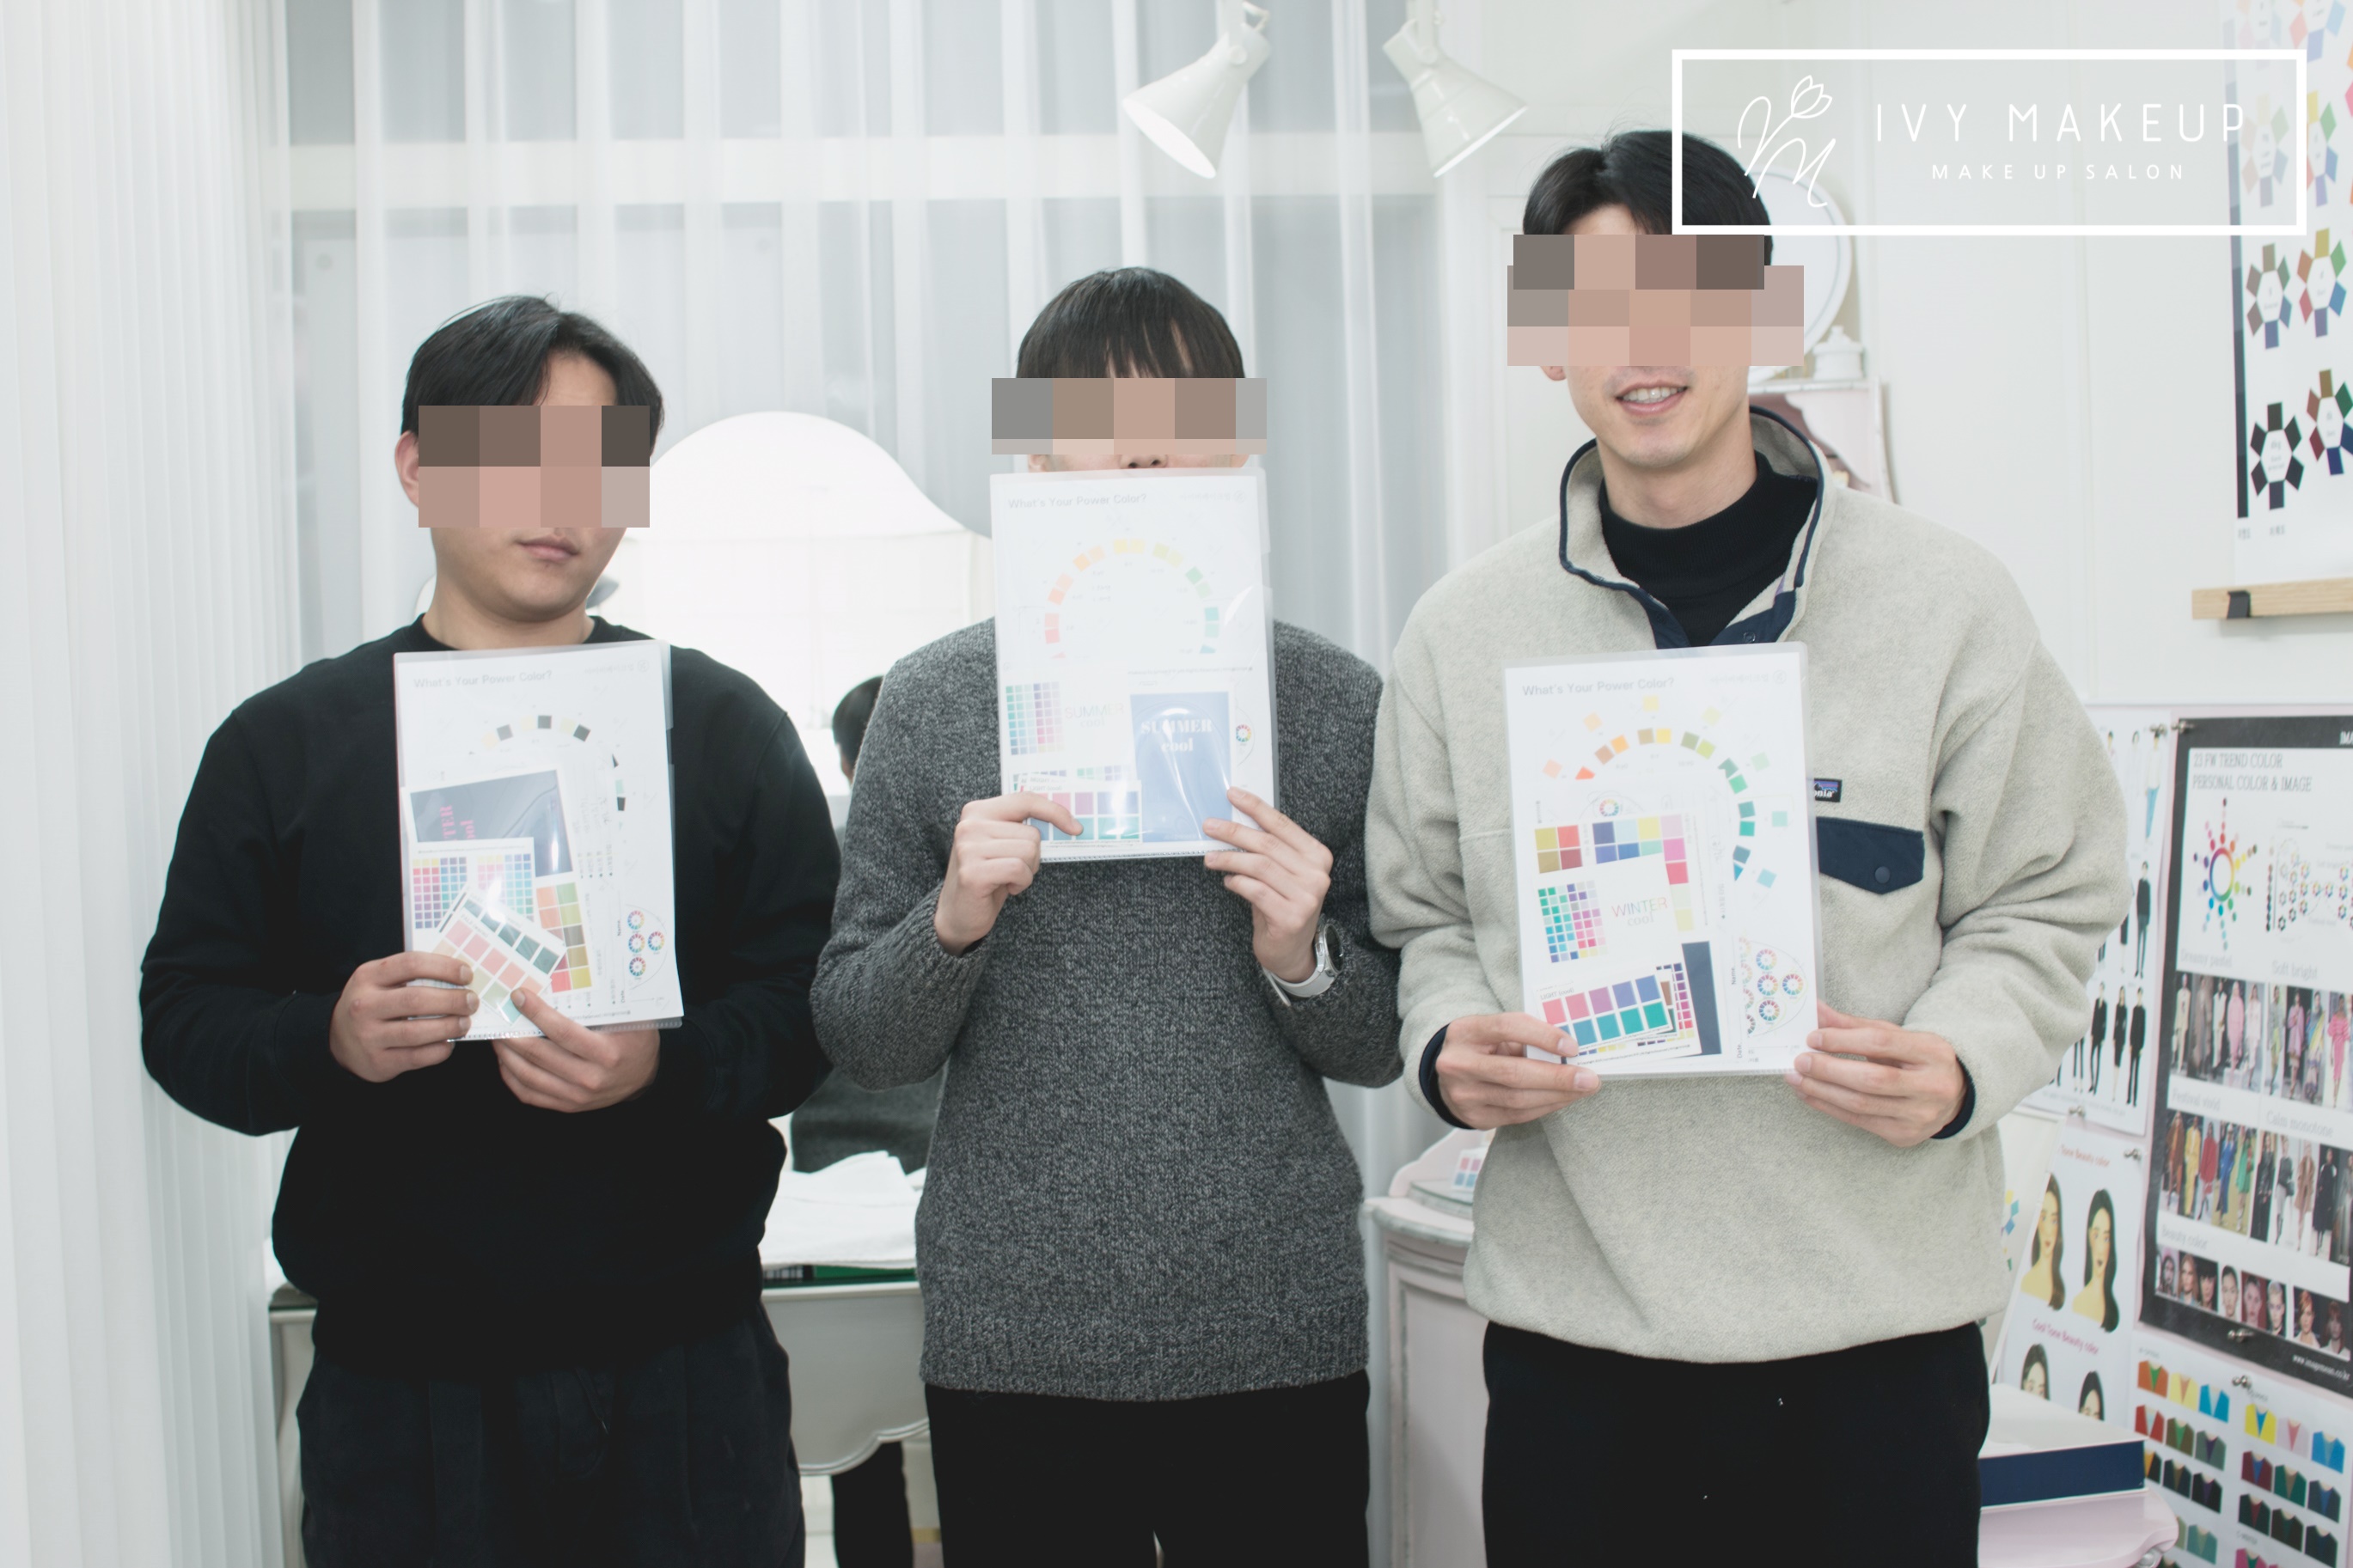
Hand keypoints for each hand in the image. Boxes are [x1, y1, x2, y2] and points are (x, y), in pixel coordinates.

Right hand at [328, 951, 478, 1082]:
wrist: (338, 1041)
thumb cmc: (372, 1004)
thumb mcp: (379, 981)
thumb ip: (411, 975)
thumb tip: (460, 975)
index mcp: (368, 976)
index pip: (411, 964)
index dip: (444, 967)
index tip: (467, 974)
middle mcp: (364, 1005)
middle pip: (416, 1000)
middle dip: (452, 1000)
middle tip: (472, 1001)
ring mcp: (369, 1036)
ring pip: (417, 1032)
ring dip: (449, 1027)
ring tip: (465, 1023)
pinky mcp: (378, 1062)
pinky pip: (417, 1057)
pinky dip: (440, 1050)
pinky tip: (449, 1043)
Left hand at [496, 990, 660, 1111]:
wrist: (644, 1077)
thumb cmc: (635, 1042)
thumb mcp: (628, 1020)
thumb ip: (603, 1004)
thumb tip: (566, 980)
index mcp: (606, 1054)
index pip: (562, 1032)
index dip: (537, 1014)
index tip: (519, 997)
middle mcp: (590, 1078)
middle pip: (539, 1054)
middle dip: (513, 1032)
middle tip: (499, 1014)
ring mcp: (576, 1096)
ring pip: (528, 1076)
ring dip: (507, 1054)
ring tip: (499, 1035)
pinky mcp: (567, 1106)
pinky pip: (529, 1094)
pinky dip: (512, 1076)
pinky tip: (506, 1060)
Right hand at [934, 792, 1081, 954]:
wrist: (958, 914)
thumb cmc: (988, 876)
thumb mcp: (1003, 844)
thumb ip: (1021, 826)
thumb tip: (1068, 821)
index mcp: (977, 811)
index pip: (1025, 800)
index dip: (1055, 812)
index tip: (1076, 828)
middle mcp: (970, 825)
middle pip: (1031, 833)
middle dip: (1032, 857)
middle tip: (1012, 870)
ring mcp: (968, 848)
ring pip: (1028, 851)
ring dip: (1026, 871)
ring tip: (1006, 878)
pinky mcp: (972, 872)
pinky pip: (1018, 869)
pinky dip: (1021, 883)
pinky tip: (1005, 888)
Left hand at [1203, 788, 1331, 982]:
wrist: (1293, 950)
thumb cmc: (1283, 905)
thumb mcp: (1282, 873)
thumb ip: (1268, 849)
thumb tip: (1235, 822)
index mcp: (1318, 856)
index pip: (1282, 825)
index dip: (1256, 808)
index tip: (1233, 795)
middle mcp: (1317, 874)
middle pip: (1268, 844)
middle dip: (1234, 832)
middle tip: (1210, 826)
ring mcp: (1306, 897)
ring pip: (1259, 866)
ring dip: (1229, 859)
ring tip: (1211, 858)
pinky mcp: (1291, 917)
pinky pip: (1255, 890)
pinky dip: (1236, 883)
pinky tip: (1228, 882)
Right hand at [1432, 1012, 1602, 1128]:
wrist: (1447, 1076)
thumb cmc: (1482, 1048)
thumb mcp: (1493, 1033)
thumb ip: (1524, 1037)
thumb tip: (1570, 1050)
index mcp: (1465, 1032)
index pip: (1506, 1027)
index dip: (1542, 1036)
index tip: (1572, 1046)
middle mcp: (1458, 1064)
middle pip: (1514, 1072)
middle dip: (1557, 1077)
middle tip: (1589, 1078)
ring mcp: (1463, 1094)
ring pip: (1518, 1099)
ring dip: (1557, 1095)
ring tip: (1583, 1089)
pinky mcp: (1474, 1117)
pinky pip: (1517, 1115)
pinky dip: (1545, 1106)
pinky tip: (1563, 1099)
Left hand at [1785, 1003, 1965, 1146]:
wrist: (1952, 1096)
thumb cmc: (1916, 1060)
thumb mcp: (1895, 1036)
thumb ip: (1855, 1026)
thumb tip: (1816, 1011)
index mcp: (1932, 1052)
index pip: (1881, 1043)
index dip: (1843, 1040)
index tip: (1813, 1038)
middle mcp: (1931, 1086)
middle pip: (1872, 1078)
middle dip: (1829, 1069)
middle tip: (1800, 1061)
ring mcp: (1919, 1115)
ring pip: (1862, 1104)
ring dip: (1822, 1091)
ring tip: (1796, 1079)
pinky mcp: (1904, 1135)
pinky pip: (1859, 1121)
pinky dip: (1829, 1107)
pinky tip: (1810, 1095)